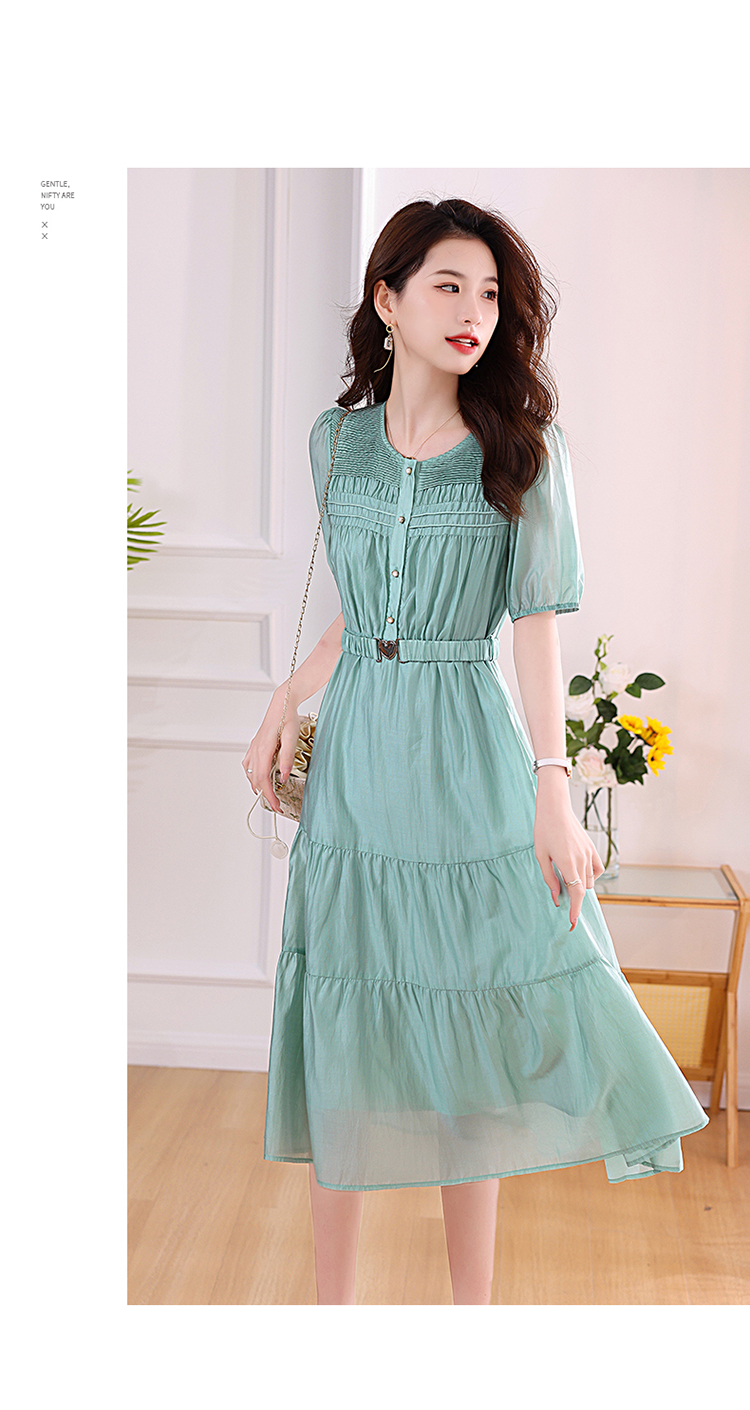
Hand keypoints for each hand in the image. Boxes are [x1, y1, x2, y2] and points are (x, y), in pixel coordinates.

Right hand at [241, 693, 300, 813]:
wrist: (281, 703)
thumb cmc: (287, 717)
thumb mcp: (291, 737)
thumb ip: (287, 758)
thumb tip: (283, 777)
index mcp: (263, 750)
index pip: (264, 780)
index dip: (269, 795)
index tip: (276, 806)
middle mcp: (255, 750)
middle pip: (256, 779)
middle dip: (265, 794)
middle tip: (276, 805)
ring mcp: (254, 748)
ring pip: (250, 773)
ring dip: (257, 786)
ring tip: (268, 795)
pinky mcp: (255, 745)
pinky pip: (248, 764)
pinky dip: (252, 775)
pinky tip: (257, 777)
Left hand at [533, 791, 605, 928]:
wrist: (555, 808)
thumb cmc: (543, 831)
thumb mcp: (541, 856)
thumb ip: (549, 879)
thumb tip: (557, 898)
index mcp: (567, 863)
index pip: (576, 893)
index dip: (575, 910)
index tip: (573, 922)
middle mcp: (582, 860)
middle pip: (582, 889)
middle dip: (573, 896)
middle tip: (560, 892)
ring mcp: (589, 854)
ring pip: (589, 881)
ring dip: (580, 884)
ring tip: (565, 875)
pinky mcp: (592, 848)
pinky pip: (597, 870)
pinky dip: (591, 875)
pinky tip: (579, 871)